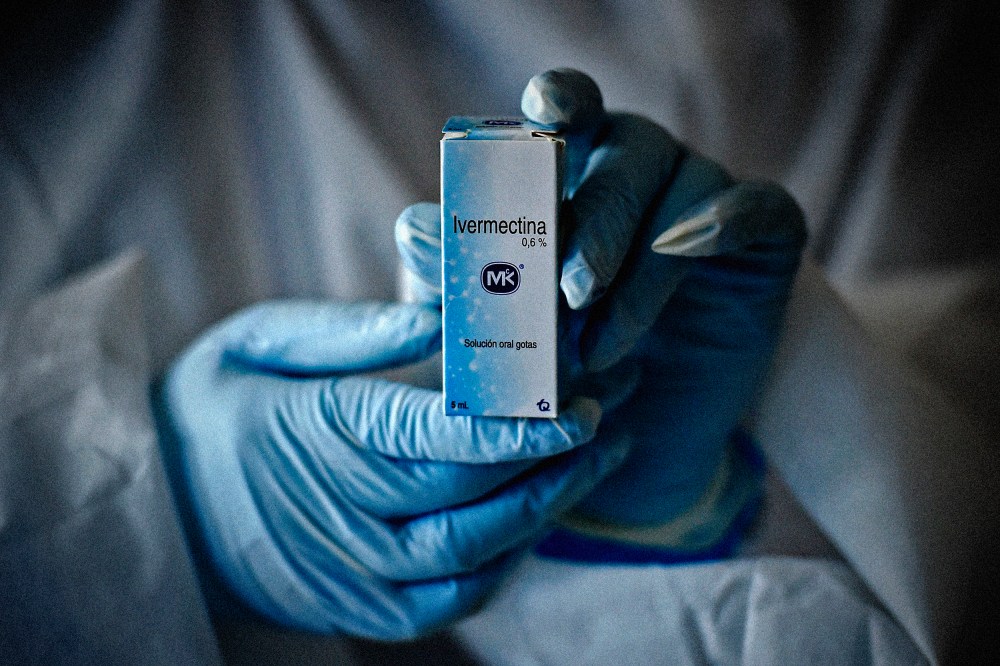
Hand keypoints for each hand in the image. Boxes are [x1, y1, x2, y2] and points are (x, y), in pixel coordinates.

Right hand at [156, 300, 625, 638]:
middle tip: (605, 414)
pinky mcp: (363, 609)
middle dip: (547, 459)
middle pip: (465, 496)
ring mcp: (350, 574)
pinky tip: (541, 510)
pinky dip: (507, 557)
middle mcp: (335, 515)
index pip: (428, 437)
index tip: (576, 403)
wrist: (164, 504)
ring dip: (543, 508)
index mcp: (312, 435)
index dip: (510, 424)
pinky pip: (453, 599)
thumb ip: (354, 332)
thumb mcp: (263, 338)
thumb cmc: (221, 402)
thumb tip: (442, 317)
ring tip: (597, 457)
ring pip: (469, 557)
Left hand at [397, 69, 805, 552]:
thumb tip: (415, 227)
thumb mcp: (503, 335)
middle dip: (591, 222)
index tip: (539, 117)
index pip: (565, 115)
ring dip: (638, 268)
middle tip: (568, 293)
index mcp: (573, 174)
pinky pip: (757, 206)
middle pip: (621, 154)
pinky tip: (688, 247)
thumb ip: (462, 281)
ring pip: (681, 188)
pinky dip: (723, 220)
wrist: (650, 433)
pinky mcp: (764, 233)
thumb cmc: (561, 369)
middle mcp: (638, 170)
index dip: (556, 104)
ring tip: (600, 350)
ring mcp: (703, 195)